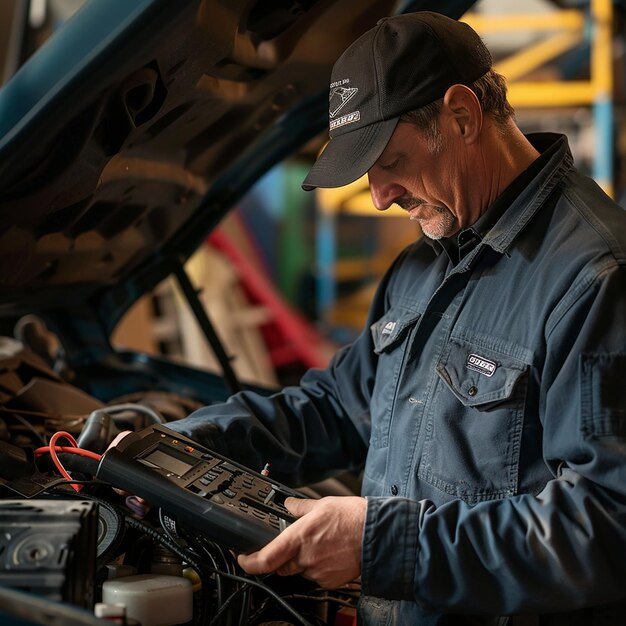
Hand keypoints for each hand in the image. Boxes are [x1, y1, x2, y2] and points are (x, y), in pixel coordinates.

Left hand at [237, 495, 365, 587]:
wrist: (377, 535)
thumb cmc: (353, 518)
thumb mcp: (322, 504)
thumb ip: (300, 507)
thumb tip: (288, 504)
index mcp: (299, 537)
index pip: (265, 559)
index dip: (248, 562)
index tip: (243, 558)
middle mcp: (306, 558)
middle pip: (280, 565)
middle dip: (281, 557)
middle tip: (292, 543)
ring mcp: (318, 572)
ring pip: (299, 570)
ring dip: (302, 560)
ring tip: (320, 543)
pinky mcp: (330, 581)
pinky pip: (316, 576)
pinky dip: (317, 566)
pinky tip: (329, 553)